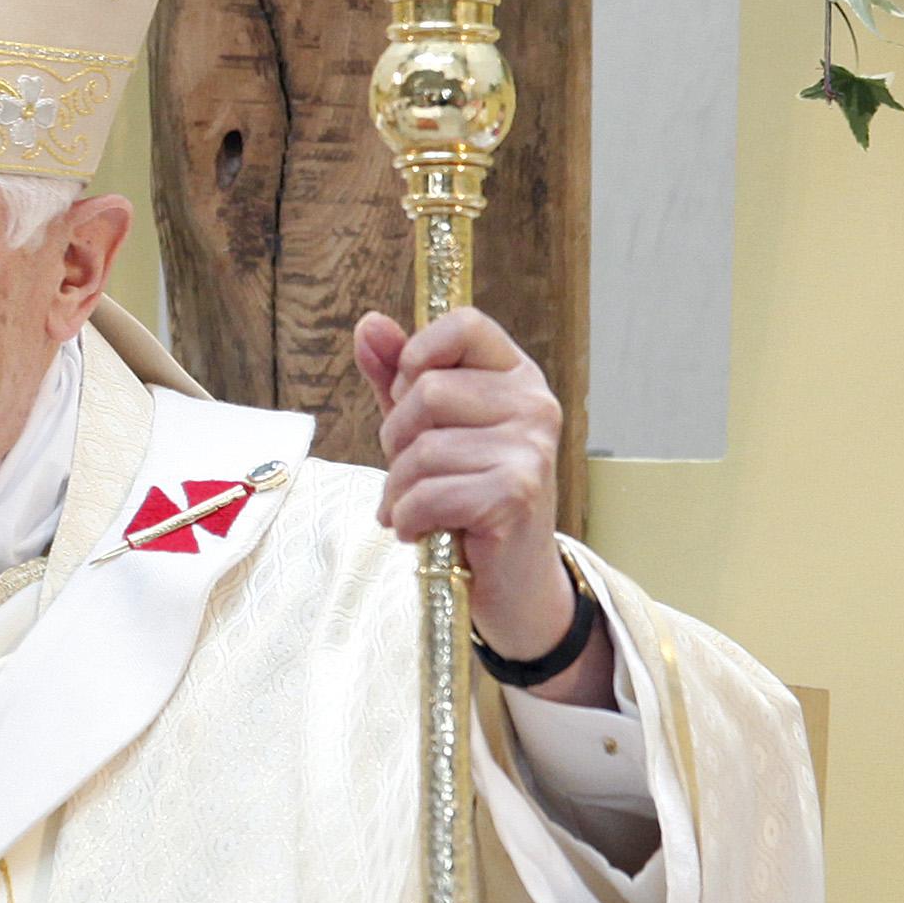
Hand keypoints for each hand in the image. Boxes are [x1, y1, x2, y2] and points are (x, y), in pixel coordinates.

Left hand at [353, 308, 613, 706]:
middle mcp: (534, 405)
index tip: (408, 394)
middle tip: (412, 471)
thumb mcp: (424, 425)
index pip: (464, 323)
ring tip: (415, 506)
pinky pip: (428, 494)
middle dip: (396, 438)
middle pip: (427, 391)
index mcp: (516, 375)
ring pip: (422, 449)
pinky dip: (408, 518)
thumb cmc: (464, 491)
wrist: (510, 579)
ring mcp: (531, 450)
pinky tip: (419, 530)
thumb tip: (369, 324)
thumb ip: (396, 374)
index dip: (419, 354)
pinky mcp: (517, 496)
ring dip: (399, 488)